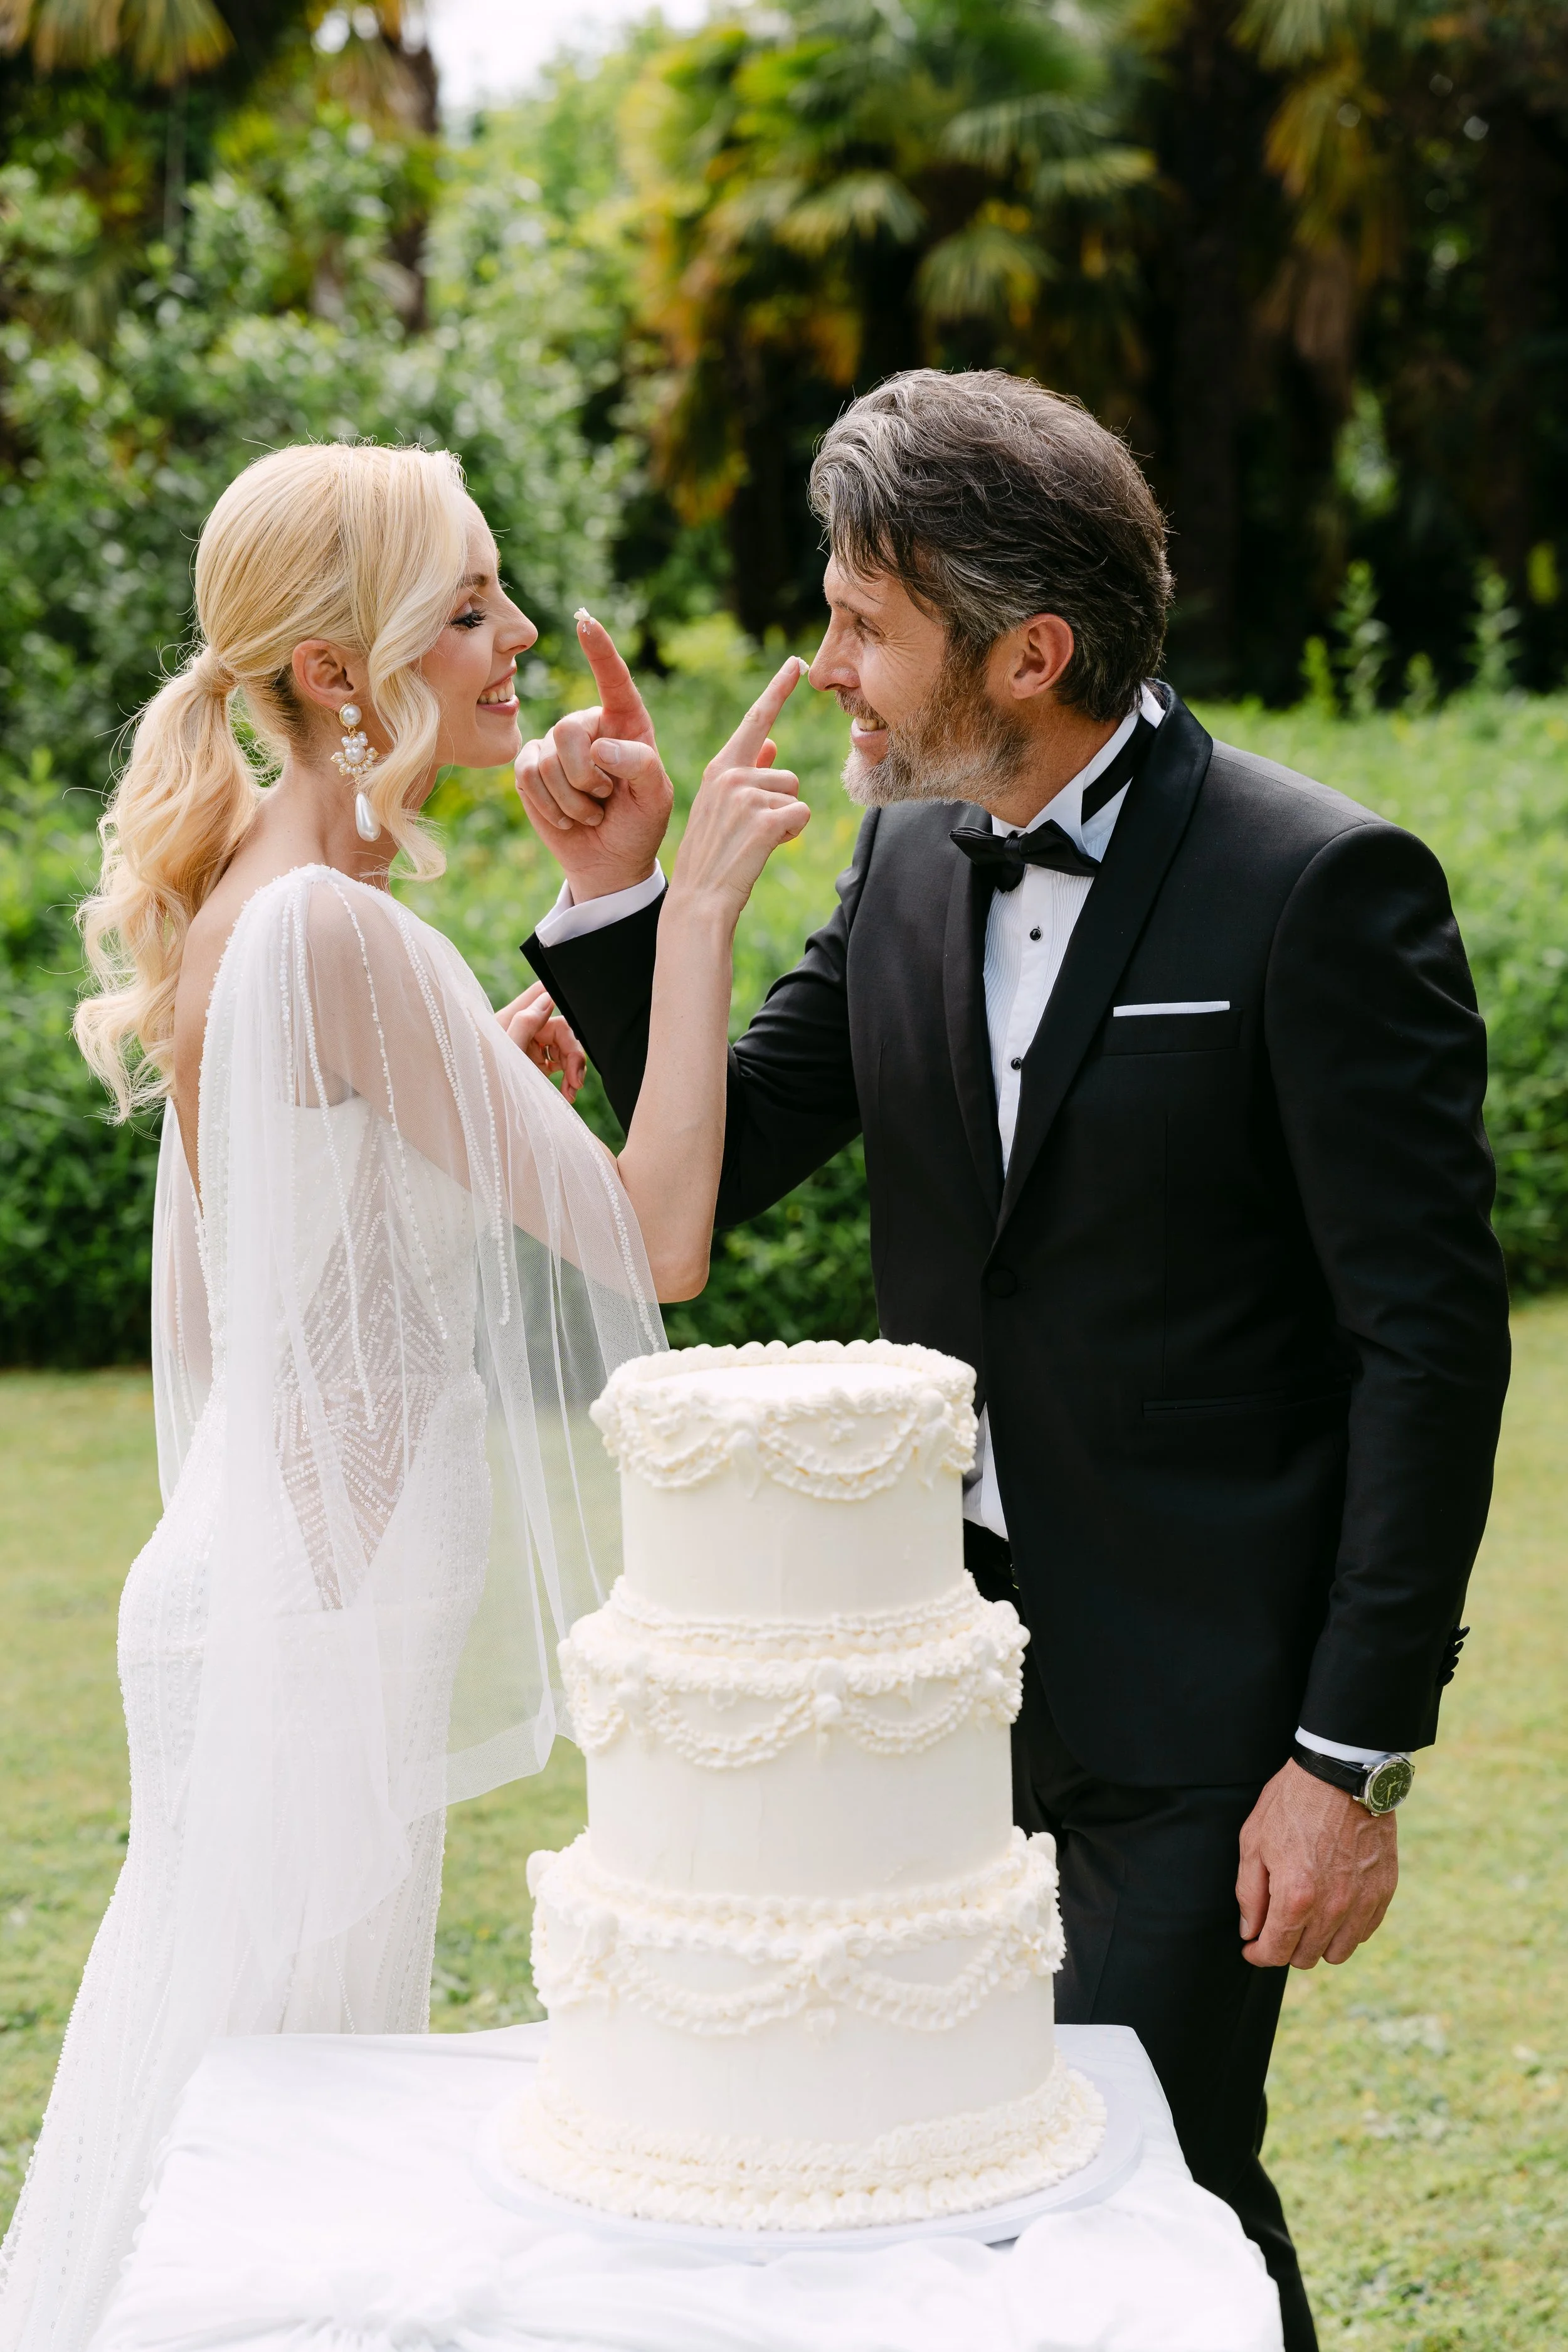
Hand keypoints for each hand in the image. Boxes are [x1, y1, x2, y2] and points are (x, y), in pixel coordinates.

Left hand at [494, 983, 586, 1104]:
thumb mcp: (506, 1052)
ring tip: (572, 1093)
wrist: (484, 1117)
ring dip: (574, 1069)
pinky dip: (568, 1078)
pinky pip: (561, 1064)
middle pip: (561, 1028)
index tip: (575, 1024)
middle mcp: (524, 1031)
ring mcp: (531, 1049)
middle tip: (576, 1081)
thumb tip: (549, 997)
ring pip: (565, 1048)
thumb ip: (525, 1022)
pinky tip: (568, 1094)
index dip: (561, 1002)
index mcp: (512, 1019)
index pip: (542, 995)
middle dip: (574, 1053)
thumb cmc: (488, 1083)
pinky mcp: (536, 1067)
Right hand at [515, 612, 673, 900]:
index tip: (586, 621)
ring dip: (572, 799)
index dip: (600, 651)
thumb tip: (601, 747)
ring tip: (591, 812)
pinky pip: (528, 776)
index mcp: (627, 722)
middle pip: (570, 731)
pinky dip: (550, 805)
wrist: (609, 862)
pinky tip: (567, 818)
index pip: (615, 681)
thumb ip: (641, 765)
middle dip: (588, 777)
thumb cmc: (638, 824)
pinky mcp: (530, 768)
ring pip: (548, 760)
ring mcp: (556, 745)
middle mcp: (589, 726)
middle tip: (606, 800)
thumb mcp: (655, 797)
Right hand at [668, 658, 809, 925]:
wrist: (699, 900)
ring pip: (795, 796)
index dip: (777, 690)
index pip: (755, 721)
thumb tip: (773, 743)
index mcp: (719, 768)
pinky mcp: (764, 819)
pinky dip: (790, 836)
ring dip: (784, 821)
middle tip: (751, 831)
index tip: (796, 664)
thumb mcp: (723, 808)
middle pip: (787, 774)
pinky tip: (764, 848)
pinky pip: (801, 816)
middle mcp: (730, 775)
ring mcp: (746, 796)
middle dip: (781, 803)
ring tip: (753, 841)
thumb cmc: (713, 856)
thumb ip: (748, 772)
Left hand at [1236, 1759, 1398, 1968]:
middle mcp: (1333, 1908)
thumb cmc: (1291, 1803)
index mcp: (1295, 1897)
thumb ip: (1249, 1894)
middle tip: (1276, 1925)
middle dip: (1284, 1947)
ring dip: (1317, 1943)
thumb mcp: (1253, 1842)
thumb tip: (1250, 1932)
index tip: (1251, 1947)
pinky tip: (1332, 1908)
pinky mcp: (1384, 1891)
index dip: (1257, 1954)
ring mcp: (1362, 1902)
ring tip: (1305, 1919)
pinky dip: (1345, 1929)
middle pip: (1305, 1957)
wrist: (1342, 1774)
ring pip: (1337, 1953)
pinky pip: (1363, 1932)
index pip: (1275, 1952)